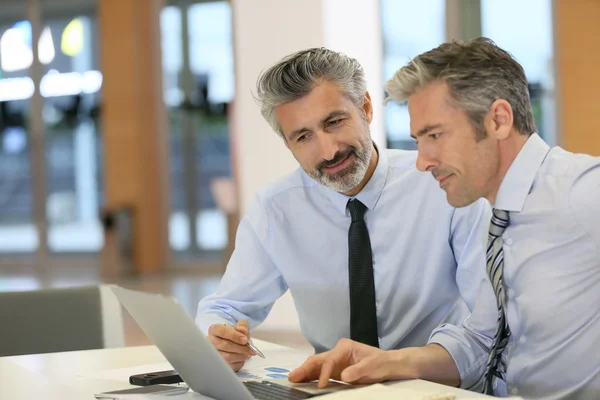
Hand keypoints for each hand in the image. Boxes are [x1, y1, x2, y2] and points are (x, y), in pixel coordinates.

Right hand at [207, 320, 255, 370]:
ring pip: (226, 357)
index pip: (222, 331)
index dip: (234, 336)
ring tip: (247, 354)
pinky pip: (228, 366)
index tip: (245, 340)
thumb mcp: (240, 326)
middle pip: (225, 345)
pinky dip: (238, 363)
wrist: (233, 344)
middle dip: (240, 348)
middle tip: (250, 349)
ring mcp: (212, 354)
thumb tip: (242, 330)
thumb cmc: (235, 334)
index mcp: (214, 329)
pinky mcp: (217, 364)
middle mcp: (210, 342)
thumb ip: (242, 326)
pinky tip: (242, 359)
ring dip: (240, 356)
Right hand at [288, 338, 413, 387]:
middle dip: (305, 369)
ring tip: (292, 380)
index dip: (323, 373)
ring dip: (305, 373)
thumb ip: (358, 370)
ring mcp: (336, 361)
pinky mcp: (336, 370)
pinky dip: (311, 377)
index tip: (320, 385)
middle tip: (292, 377)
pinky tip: (303, 382)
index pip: (329, 360)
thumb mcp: (373, 366)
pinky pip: (321, 373)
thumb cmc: (382, 363)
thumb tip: (343, 376)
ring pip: (317, 366)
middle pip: (318, 360)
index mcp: (344, 347)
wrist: (390, 365)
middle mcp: (337, 352)